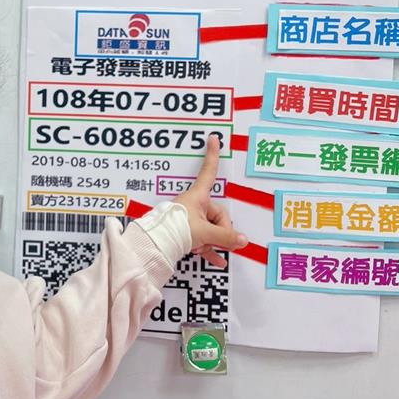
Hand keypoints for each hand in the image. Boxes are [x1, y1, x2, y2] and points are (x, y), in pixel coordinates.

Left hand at [172, 134, 247, 268]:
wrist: (156, 245)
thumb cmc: (175, 230)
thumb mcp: (205, 232)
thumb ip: (226, 237)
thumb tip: (242, 240)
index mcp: (198, 196)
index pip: (209, 172)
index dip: (212, 155)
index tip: (212, 139)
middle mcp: (194, 204)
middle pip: (218, 214)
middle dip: (220, 231)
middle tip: (214, 241)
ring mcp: (190, 218)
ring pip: (211, 229)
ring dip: (213, 241)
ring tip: (206, 249)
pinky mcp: (187, 232)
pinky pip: (204, 240)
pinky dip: (210, 250)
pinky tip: (217, 260)